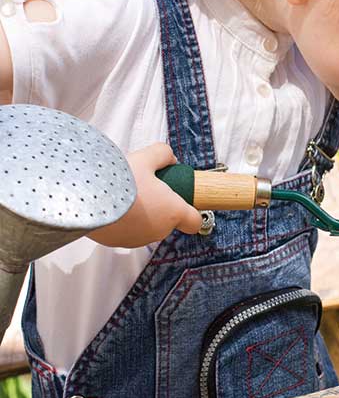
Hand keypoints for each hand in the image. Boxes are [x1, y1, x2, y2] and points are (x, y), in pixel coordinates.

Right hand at [88, 143, 202, 247]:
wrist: (84, 197)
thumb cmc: (119, 179)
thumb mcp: (145, 157)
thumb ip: (163, 154)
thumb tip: (169, 158)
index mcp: (173, 212)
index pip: (194, 222)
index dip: (191, 211)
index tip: (183, 200)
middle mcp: (159, 231)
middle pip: (168, 220)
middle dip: (161, 205)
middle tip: (146, 187)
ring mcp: (138, 239)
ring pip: (147, 226)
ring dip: (141, 213)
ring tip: (125, 193)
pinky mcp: (117, 242)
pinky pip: (126, 230)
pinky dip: (123, 220)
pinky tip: (112, 204)